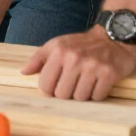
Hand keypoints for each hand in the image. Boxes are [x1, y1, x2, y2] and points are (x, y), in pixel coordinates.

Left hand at [21, 26, 135, 100]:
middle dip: (66, 93)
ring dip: (82, 94)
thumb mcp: (56, 45)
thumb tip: (23, 72)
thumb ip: (38, 59)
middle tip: (71, 85)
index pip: (45, 84)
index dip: (49, 90)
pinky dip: (96, 94)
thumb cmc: (80, 44)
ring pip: (80, 98)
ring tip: (84, 83)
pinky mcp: (109, 74)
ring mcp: (92, 66)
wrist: (112, 38)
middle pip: (62, 94)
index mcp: (58, 51)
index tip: (55, 86)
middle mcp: (74, 58)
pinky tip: (96, 83)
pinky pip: (97, 97)